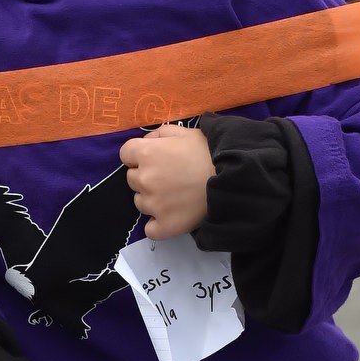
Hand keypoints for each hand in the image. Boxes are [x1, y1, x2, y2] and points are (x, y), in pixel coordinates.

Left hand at [119, 124, 214, 239]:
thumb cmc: (209, 152)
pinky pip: (150, 229)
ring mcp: (153, 204)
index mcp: (147, 153)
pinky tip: (170, 216)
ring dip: (152, 199)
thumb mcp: (185, 132)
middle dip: (146, 176)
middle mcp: (145, 178)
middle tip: (169, 177)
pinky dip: (158, 224)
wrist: (233, 178)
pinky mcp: (165, 225)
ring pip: (140, 202)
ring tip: (175, 196)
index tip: (153, 158)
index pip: (126, 154)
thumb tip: (147, 141)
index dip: (138, 155)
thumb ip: (161, 133)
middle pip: (132, 179)